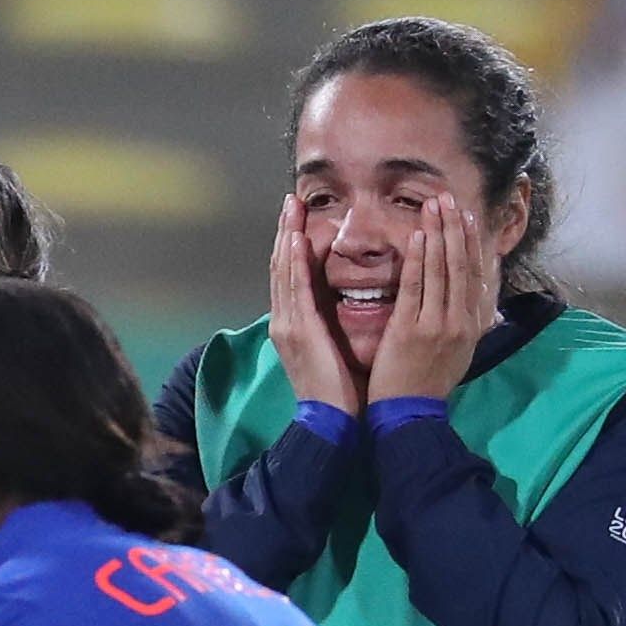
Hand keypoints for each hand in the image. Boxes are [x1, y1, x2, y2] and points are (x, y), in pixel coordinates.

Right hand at [266, 192, 356, 412]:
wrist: (331, 424)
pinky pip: (295, 289)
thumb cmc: (341, 394)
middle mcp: (284, 322)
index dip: (292, 247)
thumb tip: (344, 308)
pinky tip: (296, 239)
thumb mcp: (333, 352)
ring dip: (287, 237)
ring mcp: (287, 325)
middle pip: (281, 268)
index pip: (291, 278)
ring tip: (291, 208)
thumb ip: (332, 327)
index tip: (298, 220)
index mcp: (293, 327)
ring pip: (284, 272)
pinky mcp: (298, 331)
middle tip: (290, 201)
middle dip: (285, 232)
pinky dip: (294, 262)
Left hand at [363, 191, 497, 408]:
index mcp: (472, 325)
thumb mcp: (460, 354)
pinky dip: (419, 259)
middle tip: (449, 198)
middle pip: (462, 265)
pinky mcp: (412, 329)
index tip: (467, 216)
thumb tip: (485, 307)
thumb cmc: (428, 384)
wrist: (409, 415)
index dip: (473, 243)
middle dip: (456, 229)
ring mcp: (438, 325)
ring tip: (434, 205)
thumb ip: (469, 326)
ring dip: (439, 234)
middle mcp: (461, 322)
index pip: (477, 275)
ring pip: (442, 270)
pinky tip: (418, 236)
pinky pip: (416, 286)